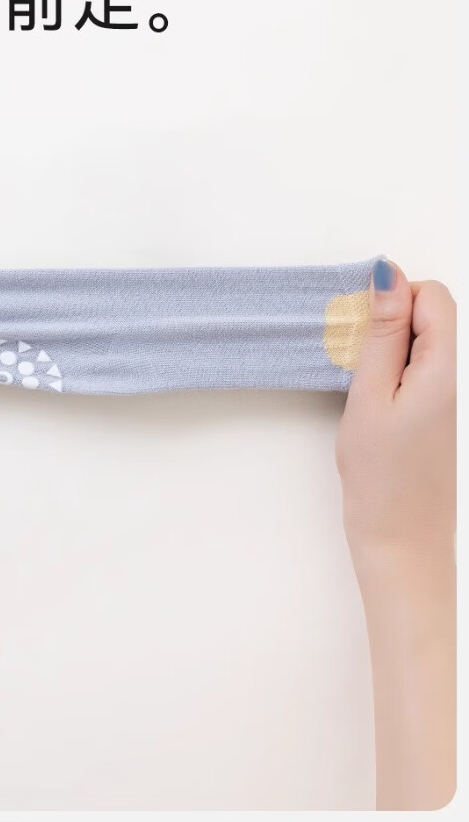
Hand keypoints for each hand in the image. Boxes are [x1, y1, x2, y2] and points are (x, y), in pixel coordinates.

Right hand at [337, 259, 455, 808]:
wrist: (404, 545)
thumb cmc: (384, 482)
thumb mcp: (371, 397)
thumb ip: (382, 333)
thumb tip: (388, 277)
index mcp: (450, 368)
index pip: (433, 296)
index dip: (394, 302)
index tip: (363, 335)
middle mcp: (462, 380)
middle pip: (434, 317)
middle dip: (394, 328)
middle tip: (363, 371)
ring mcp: (457, 401)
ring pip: (427, 346)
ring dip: (395, 356)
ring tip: (373, 398)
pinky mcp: (447, 419)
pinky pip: (427, 375)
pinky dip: (401, 379)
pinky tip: (383, 414)